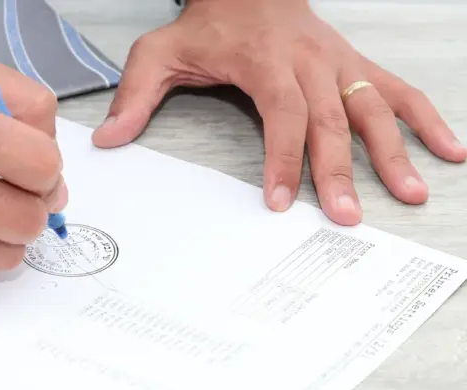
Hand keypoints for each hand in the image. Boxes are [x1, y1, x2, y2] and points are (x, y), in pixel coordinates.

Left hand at [92, 0, 466, 224]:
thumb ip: (136, 95)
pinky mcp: (355, 66)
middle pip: (330, 119)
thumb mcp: (160, 51)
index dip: (284, 158)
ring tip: (412, 193)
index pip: (281, 114)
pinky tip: (449, 148)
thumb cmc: (209, 21)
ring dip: (395, 152)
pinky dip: (425, 119)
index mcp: (265, 60)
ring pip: (372, 107)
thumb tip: (108, 139)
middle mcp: (310, 61)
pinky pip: (397, 90)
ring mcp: (339, 63)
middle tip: (348, 216)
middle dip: (340, 170)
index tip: (283, 201)